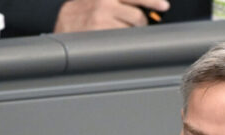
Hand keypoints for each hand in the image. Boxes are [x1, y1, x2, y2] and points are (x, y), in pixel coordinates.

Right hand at [54, 0, 169, 31]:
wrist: (60, 31)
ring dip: (132, 32)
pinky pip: (123, 38)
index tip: (164, 6)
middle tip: (139, 25)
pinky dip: (124, 40)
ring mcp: (103, 18)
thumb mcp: (94, 1)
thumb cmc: (79, 16)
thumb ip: (115, 1)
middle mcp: (105, 2)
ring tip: (119, 32)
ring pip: (132, 27)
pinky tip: (115, 39)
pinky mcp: (101, 32)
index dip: (152, 1)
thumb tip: (139, 7)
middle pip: (138, 14)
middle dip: (142, 22)